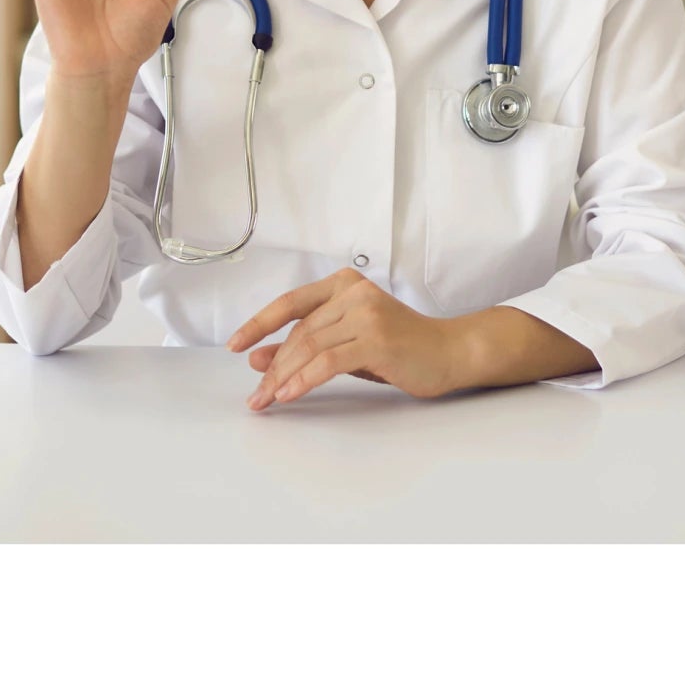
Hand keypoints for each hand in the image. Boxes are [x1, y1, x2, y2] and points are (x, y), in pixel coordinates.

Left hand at [227, 268, 470, 407]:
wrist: (450, 352)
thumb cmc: (401, 348)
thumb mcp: (347, 343)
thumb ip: (307, 347)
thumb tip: (259, 358)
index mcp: (345, 284)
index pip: (291, 303)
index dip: (258, 323)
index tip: (234, 344)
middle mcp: (354, 292)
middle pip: (299, 332)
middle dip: (272, 366)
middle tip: (256, 395)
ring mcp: (366, 313)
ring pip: (309, 346)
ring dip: (283, 376)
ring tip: (267, 399)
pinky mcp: (377, 339)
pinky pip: (328, 361)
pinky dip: (304, 379)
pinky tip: (290, 394)